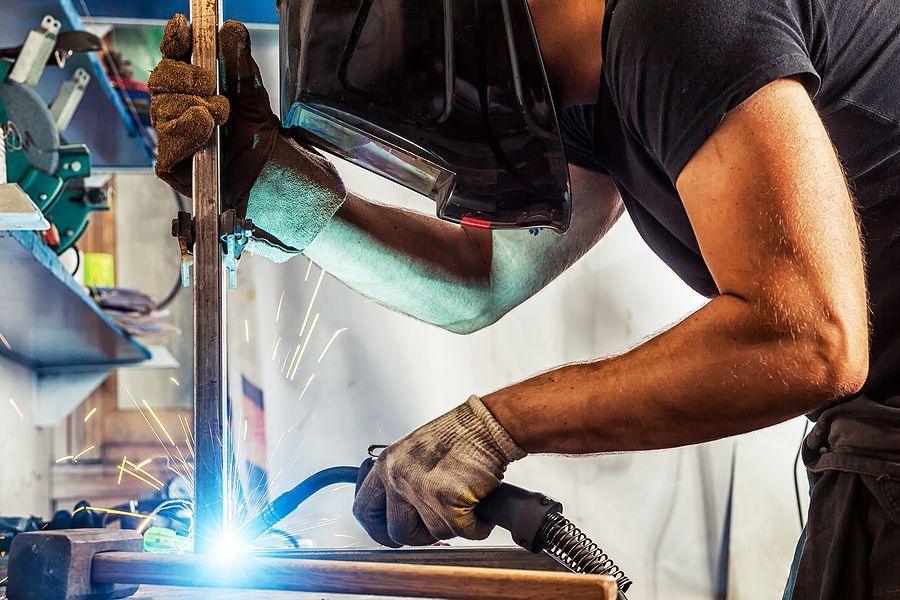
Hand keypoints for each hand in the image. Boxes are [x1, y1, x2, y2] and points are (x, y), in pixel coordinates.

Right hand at [149, 16, 344, 259]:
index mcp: (193, 91)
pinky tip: (203, 126)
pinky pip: (166, 148)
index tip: (184, 31)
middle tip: (213, 86)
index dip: (174, 44)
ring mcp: (173, 142)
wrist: (276, 184)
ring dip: (189, 106)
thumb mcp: (256, 99)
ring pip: (161, 114)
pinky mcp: (174, 170)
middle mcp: (177, 113)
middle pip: (159, 84)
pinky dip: (184, 133)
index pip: (172, 60)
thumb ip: (241, 65)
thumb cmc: (260, 142)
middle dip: (184, 79)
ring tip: (219, 113)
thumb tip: (231, 30)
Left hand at [353, 396, 525, 546]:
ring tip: (464, 502)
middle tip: (435, 524)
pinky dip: (476, 526)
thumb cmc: (459, 434)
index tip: (388, 534)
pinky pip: (463, 532)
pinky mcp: (450, 502)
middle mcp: (399, 478)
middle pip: (397, 531)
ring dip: (454, 524)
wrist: (487, 425)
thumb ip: (402, 478)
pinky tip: (479, 509)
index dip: (377, 528)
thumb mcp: (415, 451)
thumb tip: (399, 510)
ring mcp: (423, 491)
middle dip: (419, 534)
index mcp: (387, 464)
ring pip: (435, 532)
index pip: (364, 509)